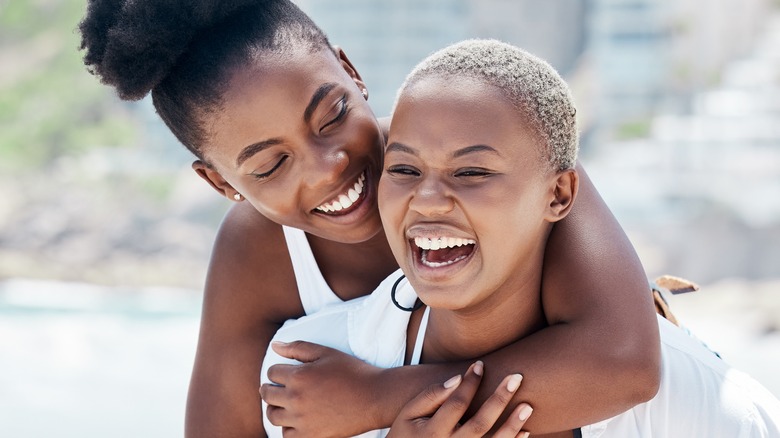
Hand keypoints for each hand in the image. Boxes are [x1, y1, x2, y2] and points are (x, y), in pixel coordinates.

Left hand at [260, 341, 382, 437]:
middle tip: (279, 387)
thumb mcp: (326, 353)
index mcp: (299, 376)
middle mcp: (296, 399)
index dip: (277, 370)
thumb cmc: (352, 372)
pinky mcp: (311, 436)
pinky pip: (286, 434)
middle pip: (267, 394)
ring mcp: (302, 420)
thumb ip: (298, 348)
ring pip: (273, 416)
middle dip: (270, 387)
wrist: (375, 397)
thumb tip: (274, 346)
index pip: (272, 372)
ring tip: (285, 403)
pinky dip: (287, 427)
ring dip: (275, 407)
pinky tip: (296, 419)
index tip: (284, 372)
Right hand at [388, 361, 531, 437]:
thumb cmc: (406, 432)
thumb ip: (431, 396)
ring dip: (512, 425)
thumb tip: (457, 379)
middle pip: (480, 423)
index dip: (470, 382)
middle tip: (517, 377)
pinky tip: (526, 431)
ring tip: (528, 405)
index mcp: (432, 432)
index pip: (457, 403)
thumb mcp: (408, 412)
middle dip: (500, 399)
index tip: (480, 365)